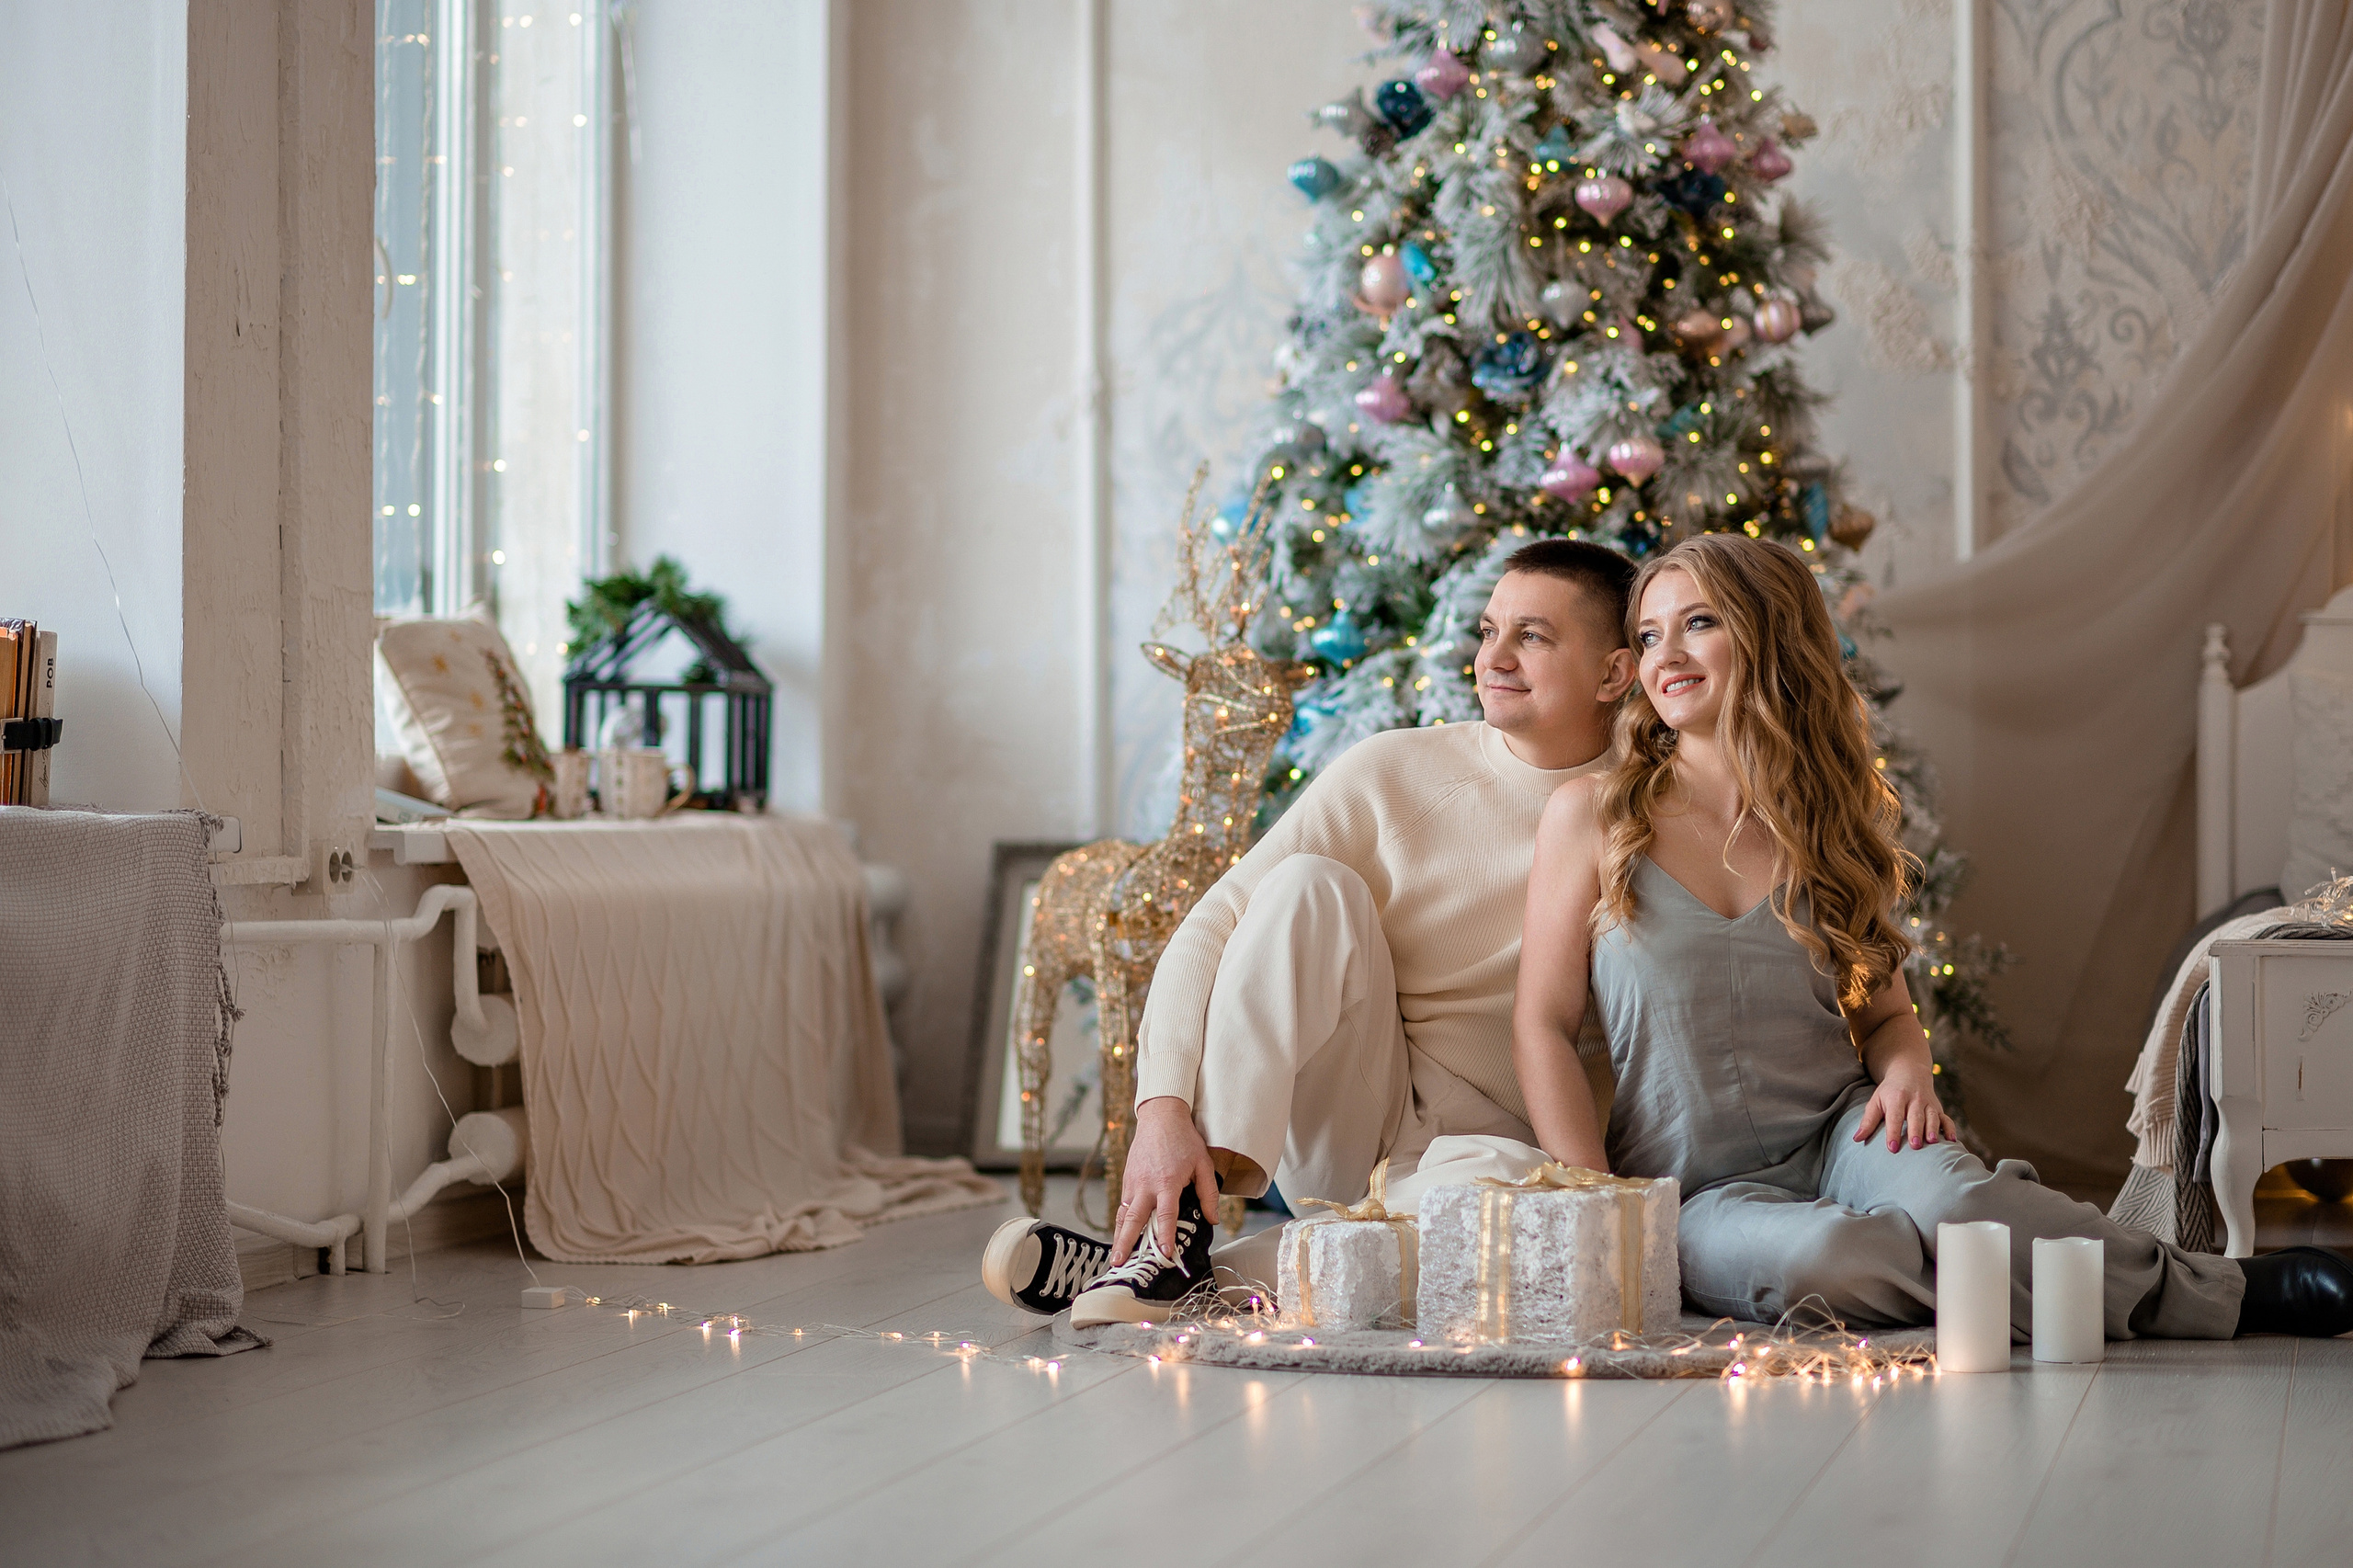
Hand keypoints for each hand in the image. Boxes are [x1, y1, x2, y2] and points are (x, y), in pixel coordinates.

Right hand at [1111, 1096, 1220, 1265]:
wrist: (1161, 1117)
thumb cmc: (1184, 1140)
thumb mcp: (1203, 1164)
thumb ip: (1209, 1194)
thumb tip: (1213, 1220)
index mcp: (1167, 1182)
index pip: (1166, 1215)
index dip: (1166, 1236)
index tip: (1165, 1253)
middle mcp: (1146, 1184)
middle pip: (1134, 1219)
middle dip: (1126, 1242)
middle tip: (1120, 1262)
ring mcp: (1133, 1182)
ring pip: (1123, 1214)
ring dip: (1119, 1236)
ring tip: (1115, 1257)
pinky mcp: (1127, 1179)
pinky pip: (1123, 1204)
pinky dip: (1120, 1221)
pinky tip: (1120, 1235)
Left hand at [1853, 1060, 1957, 1151]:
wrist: (1909, 1072)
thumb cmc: (1889, 1092)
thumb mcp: (1876, 1101)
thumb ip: (1868, 1121)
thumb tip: (1856, 1139)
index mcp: (1896, 1098)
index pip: (1894, 1116)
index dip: (1893, 1132)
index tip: (1892, 1148)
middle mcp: (1914, 1100)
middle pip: (1915, 1116)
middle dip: (1916, 1131)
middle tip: (1915, 1146)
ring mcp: (1928, 1104)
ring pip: (1932, 1116)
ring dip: (1933, 1128)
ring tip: (1932, 1141)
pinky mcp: (1938, 1108)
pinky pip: (1947, 1118)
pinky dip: (1950, 1128)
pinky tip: (1951, 1140)